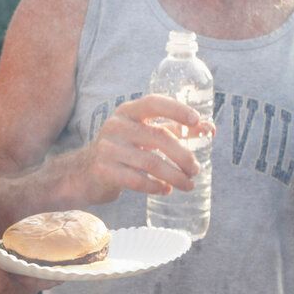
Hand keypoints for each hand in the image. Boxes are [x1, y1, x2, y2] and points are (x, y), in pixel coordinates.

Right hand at [71, 94, 212, 203]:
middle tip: (196, 169)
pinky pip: (137, 180)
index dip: (177, 110)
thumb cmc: (123, 149)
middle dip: (183, 155)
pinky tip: (166, 190)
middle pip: (158, 138)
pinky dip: (156, 186)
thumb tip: (210, 128)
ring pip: (151, 163)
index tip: (197, 122)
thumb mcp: (144, 133)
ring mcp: (108, 148)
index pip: (154, 103)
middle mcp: (116, 126)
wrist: (84, 172)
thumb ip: (174, 128)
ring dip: (175, 176)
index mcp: (128, 112)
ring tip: (188, 184)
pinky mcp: (104, 171)